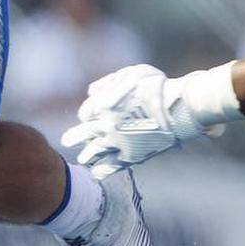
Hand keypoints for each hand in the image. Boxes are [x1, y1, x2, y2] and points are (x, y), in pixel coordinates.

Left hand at [60, 64, 214, 178]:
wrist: (178, 107)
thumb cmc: (156, 86)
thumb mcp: (131, 73)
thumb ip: (108, 82)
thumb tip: (90, 92)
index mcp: (103, 104)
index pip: (85, 113)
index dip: (86, 114)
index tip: (87, 118)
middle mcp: (106, 125)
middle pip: (83, 133)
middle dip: (74, 137)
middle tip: (66, 140)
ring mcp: (118, 142)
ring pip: (95, 151)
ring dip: (86, 155)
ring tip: (82, 159)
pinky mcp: (132, 156)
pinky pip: (112, 166)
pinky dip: (102, 170)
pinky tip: (96, 172)